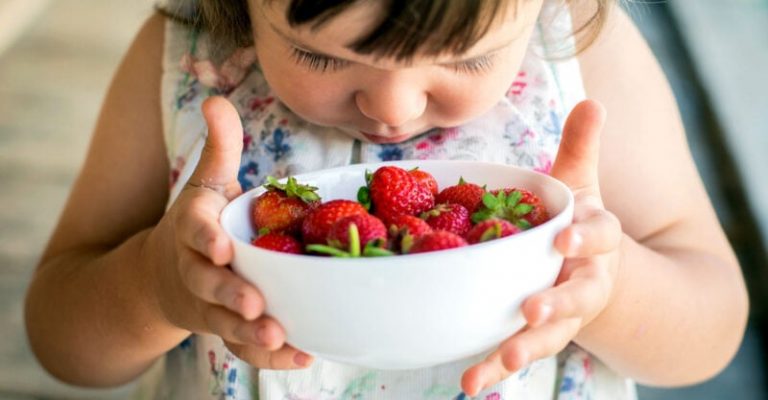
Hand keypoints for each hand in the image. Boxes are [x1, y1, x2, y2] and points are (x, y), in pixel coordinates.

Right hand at [148, 96, 312, 369]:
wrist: (162, 277)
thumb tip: (216, 98)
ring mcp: (208, 304)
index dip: (205, 239)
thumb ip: (218, 147)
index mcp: (192, 229)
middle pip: (207, 282)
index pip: (193, 230)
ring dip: (251, 333)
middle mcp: (195, 269)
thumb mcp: (205, 184)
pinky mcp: (224, 328)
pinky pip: (243, 346)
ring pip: (225, 322)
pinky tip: (304, 354)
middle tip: (256, 304)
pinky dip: (270, 356)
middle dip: (229, 293)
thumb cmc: (198, 224)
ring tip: (282, 337)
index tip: (221, 247)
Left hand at [461, 100, 621, 394]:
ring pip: (547, 335)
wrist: (598, 274)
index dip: (585, 235)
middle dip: (555, 305)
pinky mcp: (535, 335)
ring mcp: (562, 313)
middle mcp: (583, 280)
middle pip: (576, 296)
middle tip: (531, 312)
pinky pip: (514, 351)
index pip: (600, 234)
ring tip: (497, 365)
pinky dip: (492, 369)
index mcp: (594, 239)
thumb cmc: (578, 223)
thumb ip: (581, 147)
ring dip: (522, 348)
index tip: (566, 237)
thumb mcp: (582, 184)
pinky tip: (469, 386)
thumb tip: (591, 100)